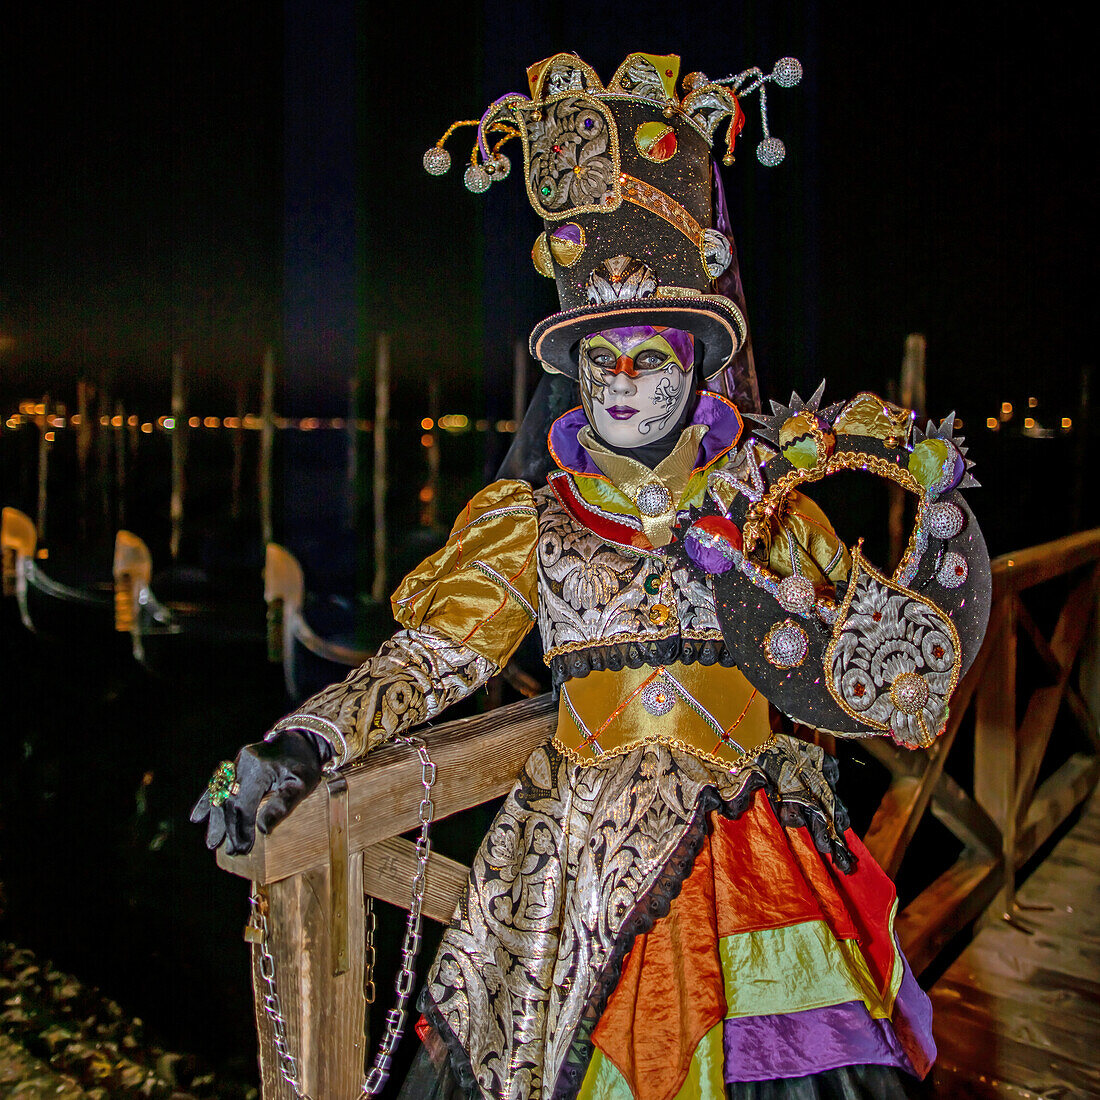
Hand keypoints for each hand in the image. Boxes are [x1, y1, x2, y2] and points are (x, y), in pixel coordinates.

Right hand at [191, 730, 328, 854]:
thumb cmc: (304, 765)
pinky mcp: (236, 764)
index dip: (242, 828)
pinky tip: (197, 817)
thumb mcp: (301, 785)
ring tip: (213, 843)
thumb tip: (262, 830)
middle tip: (231, 851)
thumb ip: (282, 805)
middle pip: (230, 802)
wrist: (302, 740)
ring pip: (221, 795)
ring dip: (217, 820)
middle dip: (229, 829)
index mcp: (259, 768)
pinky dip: (208, 802)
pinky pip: (218, 784)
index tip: (244, 847)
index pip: (243, 805)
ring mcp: (237, 762)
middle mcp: (244, 763)